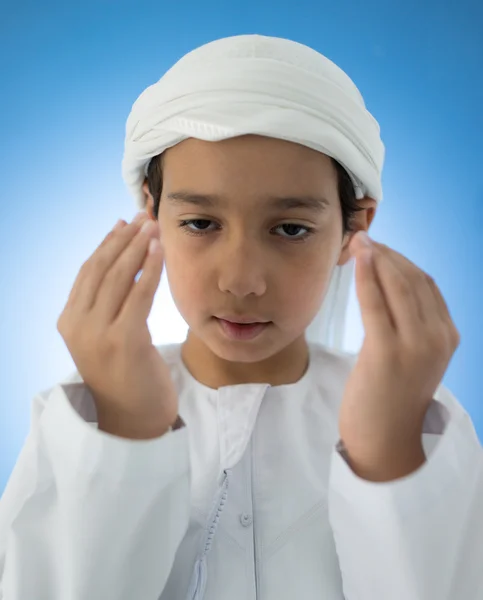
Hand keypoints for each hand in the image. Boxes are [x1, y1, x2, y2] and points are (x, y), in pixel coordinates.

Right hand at [57, 212, 179, 438]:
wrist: (134, 418)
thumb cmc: (127, 375)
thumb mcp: (108, 336)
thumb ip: (109, 306)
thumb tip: (125, 264)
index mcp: (69, 322)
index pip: (87, 272)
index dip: (107, 244)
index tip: (124, 223)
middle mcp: (77, 325)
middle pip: (101, 269)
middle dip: (124, 239)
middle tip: (143, 217)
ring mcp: (97, 334)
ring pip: (117, 278)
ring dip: (137, 247)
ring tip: (152, 226)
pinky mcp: (123, 341)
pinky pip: (138, 295)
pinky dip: (149, 269)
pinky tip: (159, 250)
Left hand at [339, 231, 459, 480]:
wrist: (385, 441)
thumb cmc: (390, 397)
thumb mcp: (410, 357)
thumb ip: (408, 326)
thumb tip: (387, 289)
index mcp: (447, 335)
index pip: (425, 284)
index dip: (400, 259)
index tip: (377, 246)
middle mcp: (438, 337)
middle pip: (413, 279)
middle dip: (386, 253)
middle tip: (362, 237)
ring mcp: (416, 345)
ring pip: (398, 286)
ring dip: (376, 258)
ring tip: (357, 241)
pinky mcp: (388, 353)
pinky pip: (377, 303)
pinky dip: (368, 276)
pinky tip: (359, 258)